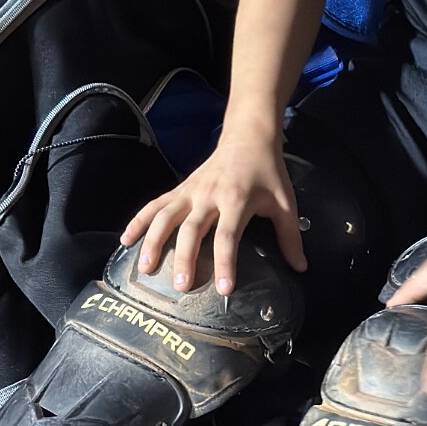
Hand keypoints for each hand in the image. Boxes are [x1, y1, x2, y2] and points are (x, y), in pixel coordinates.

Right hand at [120, 133, 308, 295]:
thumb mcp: (285, 202)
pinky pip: (154, 205)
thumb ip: (290, 237)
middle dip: (185, 258)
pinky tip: (126, 240)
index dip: (225, 262)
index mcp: (236, 199)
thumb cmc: (267, 172)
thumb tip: (300, 268)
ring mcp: (190, 191)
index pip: (227, 236)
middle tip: (181, 286)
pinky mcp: (180, 189)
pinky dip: (138, 221)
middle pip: (192, 229)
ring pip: (165, 216)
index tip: (223, 288)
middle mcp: (209, 195)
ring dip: (153, 242)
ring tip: (146, 269)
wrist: (248, 137)